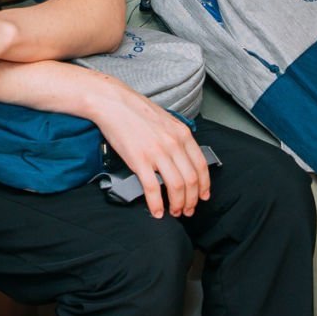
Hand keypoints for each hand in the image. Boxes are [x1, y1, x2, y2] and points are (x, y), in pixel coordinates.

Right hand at [81, 76, 209, 218]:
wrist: (113, 103)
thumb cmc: (136, 110)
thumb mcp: (166, 120)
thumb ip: (177, 138)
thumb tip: (182, 157)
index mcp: (182, 134)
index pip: (201, 166)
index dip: (204, 186)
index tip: (202, 196)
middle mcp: (173, 144)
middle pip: (190, 180)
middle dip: (192, 200)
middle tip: (188, 210)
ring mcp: (157, 152)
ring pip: (176, 187)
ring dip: (177, 205)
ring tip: (174, 212)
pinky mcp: (139, 160)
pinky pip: (153, 188)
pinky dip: (157, 204)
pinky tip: (157, 211)